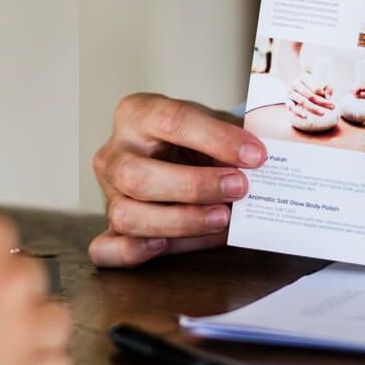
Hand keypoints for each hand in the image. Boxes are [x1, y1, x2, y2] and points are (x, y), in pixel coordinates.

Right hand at [90, 94, 265, 267]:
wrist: (177, 153)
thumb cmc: (195, 139)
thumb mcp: (212, 126)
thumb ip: (230, 142)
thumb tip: (258, 163)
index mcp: (137, 113)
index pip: (171, 121)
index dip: (216, 138)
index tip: (255, 155)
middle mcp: (114, 153)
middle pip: (138, 176)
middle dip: (194, 186)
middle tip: (239, 188)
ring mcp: (108, 192)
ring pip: (126, 215)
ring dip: (179, 222)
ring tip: (222, 219)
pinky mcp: (109, 227)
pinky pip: (106, 249)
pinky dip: (132, 251)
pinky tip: (163, 246)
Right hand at [287, 77, 335, 119]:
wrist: (295, 88)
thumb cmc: (310, 86)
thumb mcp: (319, 83)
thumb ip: (327, 88)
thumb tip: (328, 97)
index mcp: (303, 77)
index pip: (315, 88)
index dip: (323, 94)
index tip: (331, 100)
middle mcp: (295, 84)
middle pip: (310, 95)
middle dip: (322, 102)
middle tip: (332, 107)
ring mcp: (290, 93)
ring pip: (303, 102)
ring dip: (313, 108)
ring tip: (323, 113)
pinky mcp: (287, 102)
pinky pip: (292, 108)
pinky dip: (298, 112)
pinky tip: (306, 116)